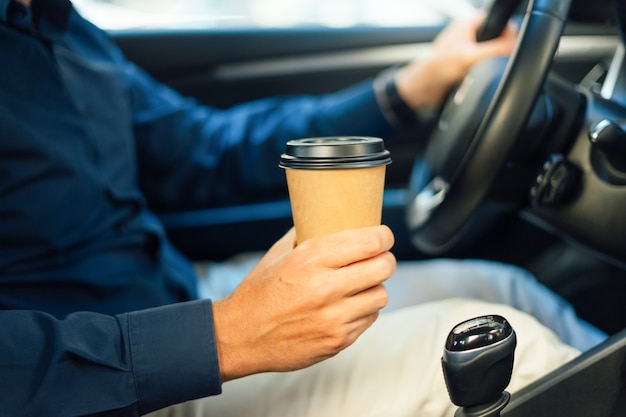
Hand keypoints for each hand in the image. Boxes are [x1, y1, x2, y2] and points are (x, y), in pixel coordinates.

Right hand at [212, 225, 395, 381]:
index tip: (383, 237)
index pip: (370, 242)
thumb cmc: (259, 291)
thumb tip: (333, 218)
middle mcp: (325, 287)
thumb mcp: (279, 253)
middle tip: (378, 259)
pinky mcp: (337, 341)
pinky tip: (348, 306)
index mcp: (311, 258)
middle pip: (384, 267)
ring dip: (374, 288)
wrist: (241, 336)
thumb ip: (307, 234)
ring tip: (361, 285)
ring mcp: (333, 318)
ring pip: (381, 295)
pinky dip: (364, 311)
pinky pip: (369, 320)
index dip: (383, 237)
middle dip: (384, 260)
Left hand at [395, 12, 517, 109]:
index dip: (506, 29)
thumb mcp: (469, 56)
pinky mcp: (464, 64)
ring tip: (484, 67)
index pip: (495, 18)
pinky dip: (483, 70)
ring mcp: (465, 49)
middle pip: (495, 36)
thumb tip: (514, 44)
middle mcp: (466, 35)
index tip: (512, 41)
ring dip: (490, 61)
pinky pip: (482, 64)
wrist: (422, 89)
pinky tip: (479, 75)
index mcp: (466, 25)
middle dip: (500, 46)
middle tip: (500, 57)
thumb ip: (494, 48)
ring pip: (489, 51)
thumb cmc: (436, 68)